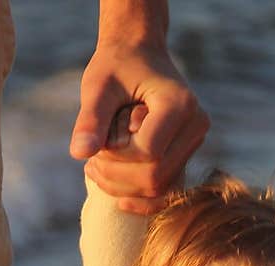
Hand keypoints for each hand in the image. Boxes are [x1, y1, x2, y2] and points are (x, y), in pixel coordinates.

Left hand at [69, 40, 208, 213]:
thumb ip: (90, 119)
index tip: (97, 136)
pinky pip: (165, 194)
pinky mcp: (184, 158)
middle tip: (91, 160)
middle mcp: (195, 126)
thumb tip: (79, 153)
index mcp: (180, 103)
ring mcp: (193, 145)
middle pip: (155, 176)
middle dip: (116, 174)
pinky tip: (116, 197)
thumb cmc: (116, 66)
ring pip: (158, 189)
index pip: (148, 151)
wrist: (137, 56)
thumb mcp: (98, 87)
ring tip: (96, 167)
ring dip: (121, 187)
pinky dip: (138, 199)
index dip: (115, 154)